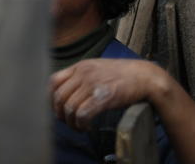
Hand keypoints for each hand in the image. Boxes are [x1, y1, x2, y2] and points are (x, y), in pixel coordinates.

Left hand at [50, 59, 165, 130]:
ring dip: (71, 123)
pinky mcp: (103, 97)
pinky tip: (87, 127)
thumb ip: (81, 76)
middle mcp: (83, 73)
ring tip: (79, 127)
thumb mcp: (97, 68)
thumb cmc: (122, 75)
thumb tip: (67, 92)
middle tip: (68, 122)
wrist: (145, 76)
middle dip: (59, 114)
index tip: (55, 109)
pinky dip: (81, 124)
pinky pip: (82, 114)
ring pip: (69, 108)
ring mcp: (92, 84)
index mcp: (80, 66)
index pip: (53, 81)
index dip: (49, 98)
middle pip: (59, 97)